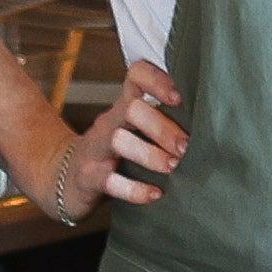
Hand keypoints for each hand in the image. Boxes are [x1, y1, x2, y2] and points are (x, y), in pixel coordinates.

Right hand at [34, 58, 185, 224]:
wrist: (61, 178)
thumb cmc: (112, 154)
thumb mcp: (129, 129)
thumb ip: (158, 120)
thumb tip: (211, 118)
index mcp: (123, 108)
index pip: (136, 76)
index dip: (157, 80)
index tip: (180, 98)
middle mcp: (109, 123)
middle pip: (131, 108)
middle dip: (163, 127)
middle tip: (186, 147)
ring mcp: (96, 150)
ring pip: (119, 140)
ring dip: (151, 155)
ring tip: (173, 168)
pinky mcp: (88, 178)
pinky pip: (110, 181)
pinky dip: (136, 189)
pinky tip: (156, 194)